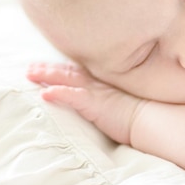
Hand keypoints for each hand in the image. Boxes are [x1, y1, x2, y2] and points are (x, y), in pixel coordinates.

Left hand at [27, 62, 145, 145]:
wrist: (154, 119)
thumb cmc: (144, 114)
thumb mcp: (127, 102)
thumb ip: (115, 99)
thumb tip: (110, 103)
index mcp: (105, 84)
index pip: (80, 72)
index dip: (63, 68)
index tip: (48, 65)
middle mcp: (98, 84)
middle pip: (69, 72)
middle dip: (48, 68)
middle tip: (31, 67)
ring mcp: (95, 93)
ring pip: (67, 79)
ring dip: (47, 76)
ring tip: (30, 74)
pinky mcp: (94, 104)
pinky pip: (73, 96)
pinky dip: (59, 93)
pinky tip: (45, 94)